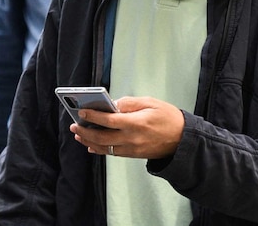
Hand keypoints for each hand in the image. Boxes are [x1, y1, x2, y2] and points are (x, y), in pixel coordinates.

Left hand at [70, 96, 184, 158]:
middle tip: (74, 125)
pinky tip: (92, 145)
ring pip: (105, 148)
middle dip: (85, 131)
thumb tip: (112, 104)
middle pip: (102, 137)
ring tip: (79, 135)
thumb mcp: (151, 102)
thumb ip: (130, 103)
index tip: (81, 111)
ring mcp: (132, 149)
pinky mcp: (133, 154)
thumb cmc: (168, 117)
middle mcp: (132, 138)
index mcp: (136, 123)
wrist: (182, 139)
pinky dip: (100, 149)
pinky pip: (113, 153)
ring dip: (89, 141)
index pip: (109, 120)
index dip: (93, 116)